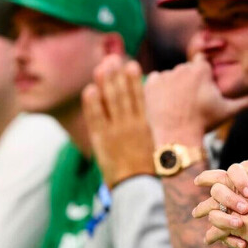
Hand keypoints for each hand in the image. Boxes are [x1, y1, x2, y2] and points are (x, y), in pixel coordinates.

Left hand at [83, 55, 155, 187]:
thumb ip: (152, 127)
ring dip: (105, 82)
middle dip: (117, 74)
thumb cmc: (151, 170)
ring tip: (102, 66)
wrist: (139, 188)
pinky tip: (90, 90)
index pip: (139, 96)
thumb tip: (150, 111)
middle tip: (112, 58)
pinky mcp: (102, 141)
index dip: (134, 79)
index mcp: (146, 125)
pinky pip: (95, 118)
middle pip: (123, 94)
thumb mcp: (157, 145)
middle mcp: (131, 124)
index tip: (131, 64)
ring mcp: (116, 131)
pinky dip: (92, 104)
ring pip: (110, 102)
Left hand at [144, 54, 247, 145]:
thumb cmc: (205, 123)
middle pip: (186, 70)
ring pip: (171, 76)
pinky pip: (155, 80)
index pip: (201, 63)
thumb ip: (246, 100)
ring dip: (174, 86)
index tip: (201, 89)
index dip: (202, 76)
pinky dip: (159, 90)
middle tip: (191, 103)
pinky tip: (166, 104)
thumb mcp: (228, 111)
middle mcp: (181, 68)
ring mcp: (164, 75)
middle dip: (188, 82)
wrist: (178, 137)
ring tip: (178, 106)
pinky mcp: (150, 84)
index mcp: (200, 70)